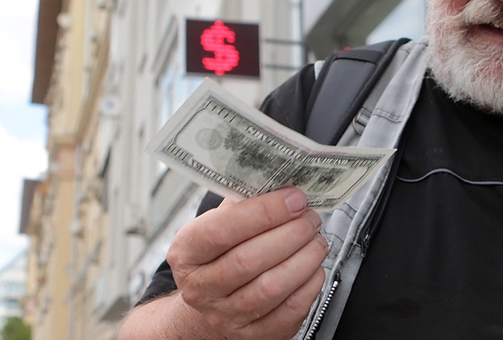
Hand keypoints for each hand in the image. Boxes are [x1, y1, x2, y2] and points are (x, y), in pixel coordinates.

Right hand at [166, 188, 328, 339]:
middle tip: (310, 217)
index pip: (222, 230)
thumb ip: (242, 201)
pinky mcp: (253, 335)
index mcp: (187, 252)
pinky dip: (309, 285)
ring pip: (271, 288)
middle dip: (289, 233)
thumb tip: (279, 179)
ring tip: (316, 239)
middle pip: (249, 260)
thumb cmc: (220, 251)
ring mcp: (226, 315)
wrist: (211, 301)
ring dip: (304, 258)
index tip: (294, 198)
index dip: (263, 212)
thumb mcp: (218, 221)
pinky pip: (289, 311)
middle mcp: (201, 288)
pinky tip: (314, 266)